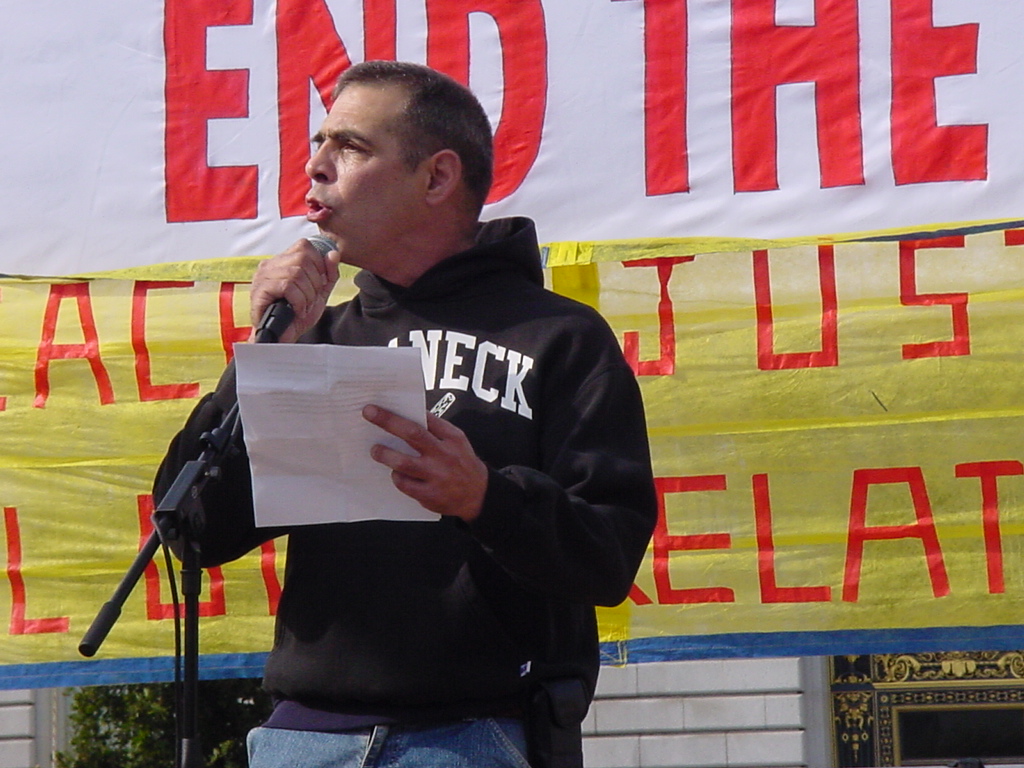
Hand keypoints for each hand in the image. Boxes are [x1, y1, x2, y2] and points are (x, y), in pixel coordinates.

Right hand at [249, 238, 340, 342]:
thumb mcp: (320, 292)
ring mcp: (262, 277)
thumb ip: (329, 273)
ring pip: (296, 273)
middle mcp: (270, 265)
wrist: (284, 339)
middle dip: (314, 282)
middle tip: (310, 299)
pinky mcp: (260, 290)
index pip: (304, 246)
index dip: (319, 264)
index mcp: (283, 262)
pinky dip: (298, 301)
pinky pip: (287, 286)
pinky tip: (297, 310)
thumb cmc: (297, 316)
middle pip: (303, 258)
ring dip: (307, 294)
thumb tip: (334, 253)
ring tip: (303, 307)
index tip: (319, 284)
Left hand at [363, 405, 487, 521]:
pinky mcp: (429, 495)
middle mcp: (444, 455)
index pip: (427, 418)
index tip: (384, 404)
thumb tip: (410, 416)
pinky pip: (405, 484)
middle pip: (413, 434)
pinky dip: (397, 477)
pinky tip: (395, 473)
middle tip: (369, 413)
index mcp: (452, 438)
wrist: (479, 495)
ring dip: (385, 454)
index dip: (405, 410)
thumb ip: (437, 430)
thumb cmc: (462, 464)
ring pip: (404, 463)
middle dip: (389, 421)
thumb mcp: (457, 442)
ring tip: (375, 450)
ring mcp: (436, 476)